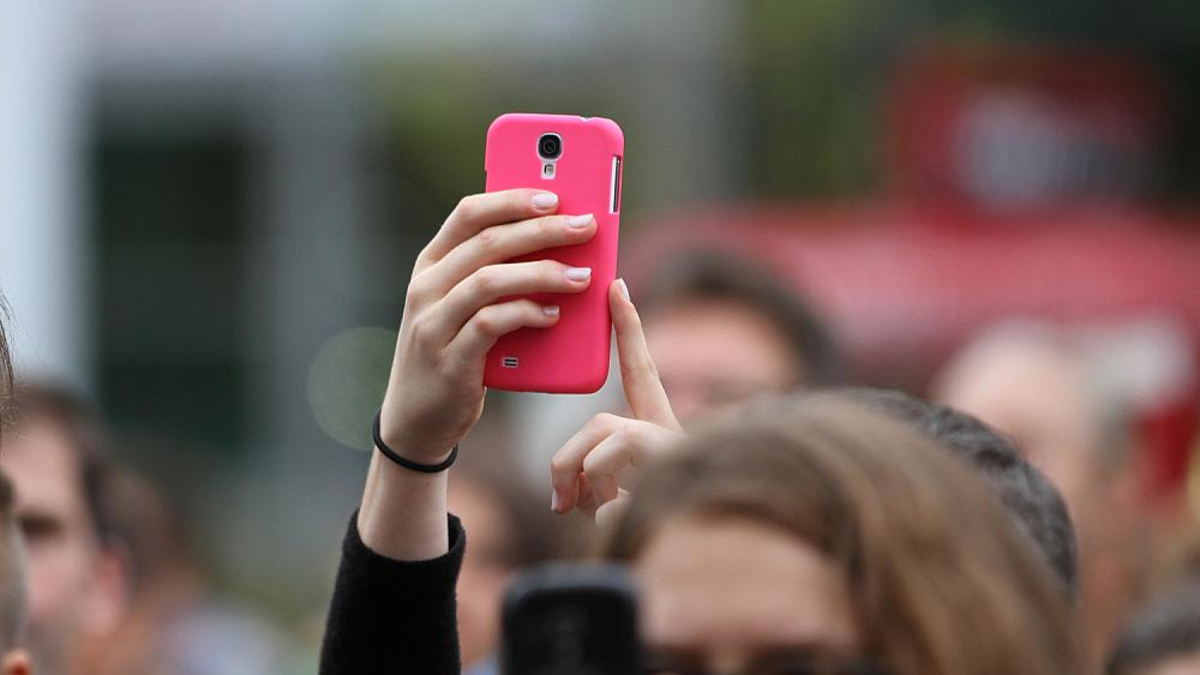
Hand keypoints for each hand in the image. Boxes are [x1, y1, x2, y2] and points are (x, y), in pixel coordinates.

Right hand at [380, 189, 597, 461]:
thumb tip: (557, 244)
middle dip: (542, 230)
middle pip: (488, 241)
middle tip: (585, 227)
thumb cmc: (453, 353)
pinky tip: (553, 315)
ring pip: (490, 279)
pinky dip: (526, 314)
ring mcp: (433, 322)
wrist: (417, 420)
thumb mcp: (461, 306)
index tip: (555, 195)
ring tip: (581, 276)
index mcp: (431, 264)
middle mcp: (426, 287)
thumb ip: (492, 275)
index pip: (469, 213)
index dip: (513, 199)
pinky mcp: (449, 359)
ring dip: (542, 273)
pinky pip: (491, 324)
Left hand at [549, 280, 682, 524]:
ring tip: (598, 519)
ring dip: (586, 482)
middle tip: (559, 505)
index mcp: (662, 434)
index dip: (629, 329)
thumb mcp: (619, 506)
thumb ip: (593, 487)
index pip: (642, 372)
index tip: (617, 285)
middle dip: (567, 459)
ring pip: (604, 438)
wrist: (718, 564)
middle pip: (601, 420)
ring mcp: (678, 448)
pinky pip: (611, 481)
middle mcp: (674, 434)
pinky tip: (624, 528)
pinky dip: (603, 512)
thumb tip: (564, 497)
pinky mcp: (676, 464)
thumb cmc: (662, 535)